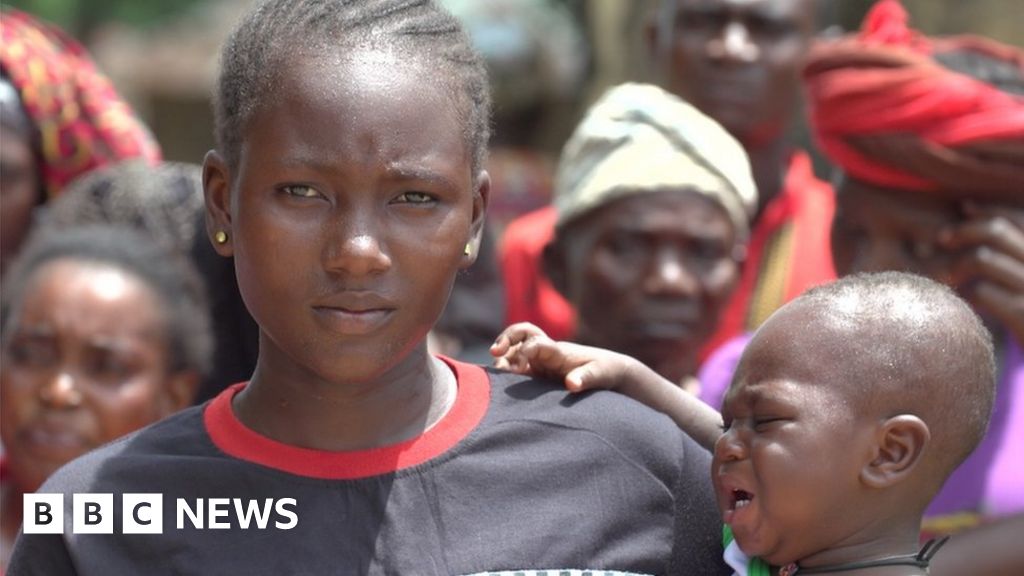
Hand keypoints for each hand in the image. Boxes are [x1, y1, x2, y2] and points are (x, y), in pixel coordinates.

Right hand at [490, 322, 641, 392]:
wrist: (609, 373)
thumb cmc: (605, 371)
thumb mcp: (600, 375)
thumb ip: (586, 378)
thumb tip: (572, 385)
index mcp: (558, 351)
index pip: (537, 342)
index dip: (525, 351)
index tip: (519, 368)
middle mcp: (545, 353)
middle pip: (521, 334)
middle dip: (506, 339)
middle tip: (494, 352)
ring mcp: (539, 362)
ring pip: (514, 352)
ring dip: (502, 359)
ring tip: (495, 374)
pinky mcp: (536, 374)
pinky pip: (515, 367)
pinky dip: (504, 373)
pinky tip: (497, 385)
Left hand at [938, 202, 1023, 346]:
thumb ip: (1006, 249)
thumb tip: (966, 206)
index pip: (1019, 216)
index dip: (990, 208)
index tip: (964, 206)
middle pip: (996, 232)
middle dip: (963, 231)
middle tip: (942, 239)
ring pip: (982, 258)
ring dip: (956, 265)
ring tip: (947, 278)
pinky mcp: (1023, 314)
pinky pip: (980, 291)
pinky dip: (963, 292)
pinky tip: (961, 300)